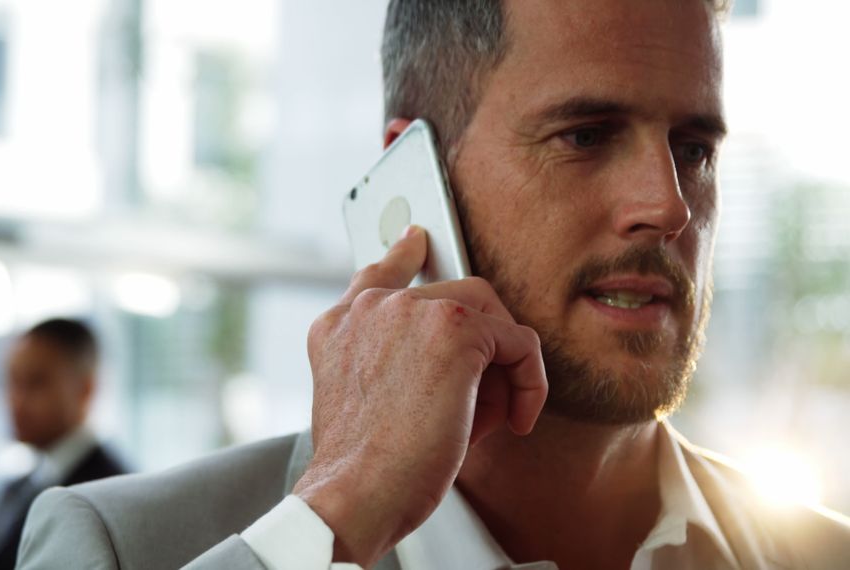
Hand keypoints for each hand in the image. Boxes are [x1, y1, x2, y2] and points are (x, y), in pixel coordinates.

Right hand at [292, 226, 547, 567]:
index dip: (403, 257)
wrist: (356, 494)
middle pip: (452, 296)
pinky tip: (517, 418)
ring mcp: (409, 310)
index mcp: (338, 327)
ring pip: (487, 312)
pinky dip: (529, 382)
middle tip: (485, 395)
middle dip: (479, 345)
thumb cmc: (364, 470)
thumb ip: (399, 364)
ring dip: (501, 363)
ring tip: (494, 414)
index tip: (416, 242)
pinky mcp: (453, 328)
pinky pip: (517, 342)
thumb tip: (476, 366)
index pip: (377, 275)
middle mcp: (370, 308)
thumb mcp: (367, 406)